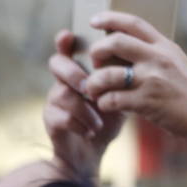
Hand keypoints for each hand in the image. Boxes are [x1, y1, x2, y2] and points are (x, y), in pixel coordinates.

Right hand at [46, 30, 125, 179]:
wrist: (94, 151)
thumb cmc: (108, 117)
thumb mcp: (120, 91)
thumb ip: (122, 72)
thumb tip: (134, 51)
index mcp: (79, 69)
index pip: (68, 48)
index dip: (65, 40)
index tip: (68, 35)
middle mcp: (62, 81)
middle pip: (57, 64)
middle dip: (74, 73)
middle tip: (89, 86)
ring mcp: (54, 101)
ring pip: (62, 93)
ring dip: (84, 107)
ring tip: (99, 120)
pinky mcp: (51, 121)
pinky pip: (63, 117)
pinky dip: (82, 124)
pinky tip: (93, 131)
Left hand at [82, 12, 186, 146]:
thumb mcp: (174, 62)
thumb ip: (151, 54)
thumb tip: (120, 47)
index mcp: (164, 46)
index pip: (134, 24)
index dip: (111, 18)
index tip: (94, 20)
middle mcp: (158, 58)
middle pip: (115, 43)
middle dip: (97, 51)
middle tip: (95, 64)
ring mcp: (152, 79)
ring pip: (107, 74)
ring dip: (93, 83)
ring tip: (94, 90)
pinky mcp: (146, 102)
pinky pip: (111, 100)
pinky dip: (103, 103)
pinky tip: (106, 105)